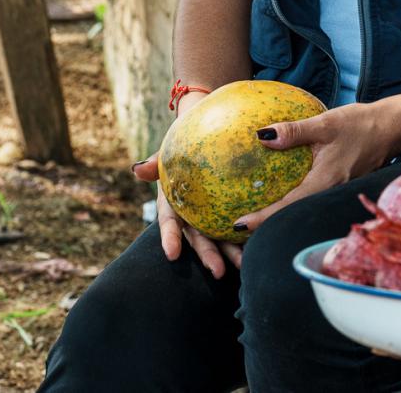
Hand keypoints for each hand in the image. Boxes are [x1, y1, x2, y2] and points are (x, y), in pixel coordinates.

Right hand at [131, 95, 244, 278]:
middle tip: (219, 271)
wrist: (207, 129)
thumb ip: (157, 160)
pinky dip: (249, 235)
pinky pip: (239, 222)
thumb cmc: (185, 140)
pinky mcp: (229, 210)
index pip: (170, 221)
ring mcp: (210, 215)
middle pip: (198, 237)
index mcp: (174, 201)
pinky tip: (263, 245)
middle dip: (208, 256)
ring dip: (231, 253)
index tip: (172, 254)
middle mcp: (191, 213)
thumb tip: (137, 169)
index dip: (170, 237)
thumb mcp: (171, 148)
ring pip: (220, 237)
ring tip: (245, 266)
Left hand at [232, 100, 400, 231]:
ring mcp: (335, 191)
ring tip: (254, 212)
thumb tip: (262, 136)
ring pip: (302, 206)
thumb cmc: (361, 124)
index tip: (239, 225)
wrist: (393, 128)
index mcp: (325, 182)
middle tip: (239, 227)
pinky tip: (281, 187)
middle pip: (293, 214)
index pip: (288, 206)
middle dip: (267, 223)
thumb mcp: (325, 123)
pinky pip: (311, 195)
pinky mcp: (339, 184)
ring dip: (280, 212)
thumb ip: (295, 131)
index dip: (263, 218)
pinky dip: (293, 198)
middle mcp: (330, 192)